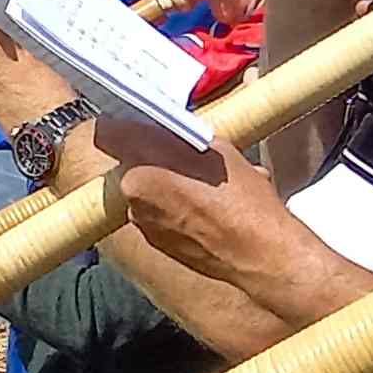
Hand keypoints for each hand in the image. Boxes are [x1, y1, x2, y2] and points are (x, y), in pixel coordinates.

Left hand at [103, 121, 372, 325]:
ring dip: (159, 181)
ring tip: (194, 181)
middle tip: (176, 149)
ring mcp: (140, 221)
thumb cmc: (243, 200)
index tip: (137, 119)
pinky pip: (153, 211)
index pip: (113, 133)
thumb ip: (179, 137)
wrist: (259, 253)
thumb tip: (163, 129)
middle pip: (129, 161)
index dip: (126, 123)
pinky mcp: (153, 241)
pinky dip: (168, 205)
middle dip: (148, 153)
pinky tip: (197, 205)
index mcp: (141, 168)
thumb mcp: (215, 150)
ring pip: (142, 187)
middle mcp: (131, 196)